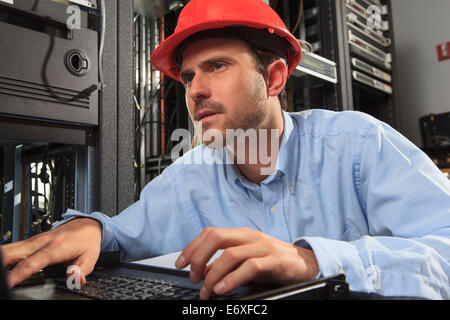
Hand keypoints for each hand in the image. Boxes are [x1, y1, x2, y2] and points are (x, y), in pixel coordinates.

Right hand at [1, 218, 101, 287]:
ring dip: (2, 259)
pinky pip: (13, 247)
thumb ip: (81, 270)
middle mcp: (41, 242)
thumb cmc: (87, 240)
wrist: (88, 224)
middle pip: (13, 252)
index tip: (8, 282)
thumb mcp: (90, 258)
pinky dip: (5, 255)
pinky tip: (2, 263)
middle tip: (0, 278)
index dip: (17, 274)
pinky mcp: (31, 241)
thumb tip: (75, 279)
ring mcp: (34, 240)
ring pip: (10, 248)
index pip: (31, 263)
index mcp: (55, 247)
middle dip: (2, 264)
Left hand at [175, 227, 319, 299]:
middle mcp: (249, 237)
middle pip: (216, 237)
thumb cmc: (273, 262)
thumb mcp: (246, 260)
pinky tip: (223, 289)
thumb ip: (226, 264)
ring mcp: (262, 247)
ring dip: (214, 275)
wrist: (305, 264)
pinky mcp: (275, 261)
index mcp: (241, 235)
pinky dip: (233, 279)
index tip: (181, 263)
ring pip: (230, 254)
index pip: (210, 233)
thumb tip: (204, 273)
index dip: (192, 247)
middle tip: (193, 277)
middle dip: (199, 257)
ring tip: (207, 292)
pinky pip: (250, 267)